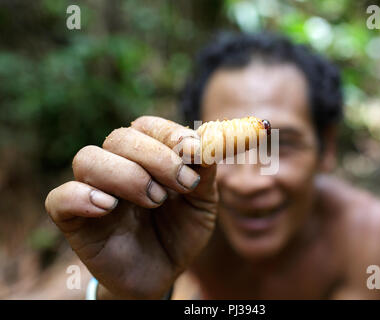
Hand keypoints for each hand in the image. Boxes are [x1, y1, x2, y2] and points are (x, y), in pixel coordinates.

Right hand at [45, 116, 217, 298]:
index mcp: (144, 158)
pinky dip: (82, 197)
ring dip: (127, 176)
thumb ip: (204, 175)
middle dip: (156, 157)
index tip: (195, 151)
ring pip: (87, 159)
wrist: (161, 275)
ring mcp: (92, 192)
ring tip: (155, 200)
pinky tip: (110, 208)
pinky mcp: (74, 222)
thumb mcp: (201, 204)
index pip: (145, 126)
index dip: (169, 133)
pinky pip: (58, 199)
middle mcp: (116, 168)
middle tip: (183, 184)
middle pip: (118, 138)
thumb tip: (206, 145)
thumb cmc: (179, 234)